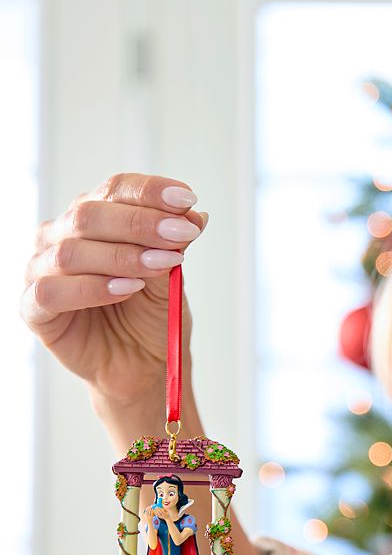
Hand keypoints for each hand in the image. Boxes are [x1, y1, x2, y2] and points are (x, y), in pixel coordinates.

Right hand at [21, 174, 206, 408]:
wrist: (143, 365)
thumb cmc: (150, 314)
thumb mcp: (170, 274)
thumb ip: (174, 243)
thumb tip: (195, 214)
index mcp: (93, 218)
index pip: (114, 190)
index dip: (150, 191)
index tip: (187, 199)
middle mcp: (61, 237)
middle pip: (90, 214)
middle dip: (141, 223)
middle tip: (181, 236)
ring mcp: (42, 271)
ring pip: (70, 251)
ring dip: (122, 256)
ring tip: (160, 266)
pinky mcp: (34, 310)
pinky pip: (52, 292)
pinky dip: (92, 288)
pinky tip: (126, 290)